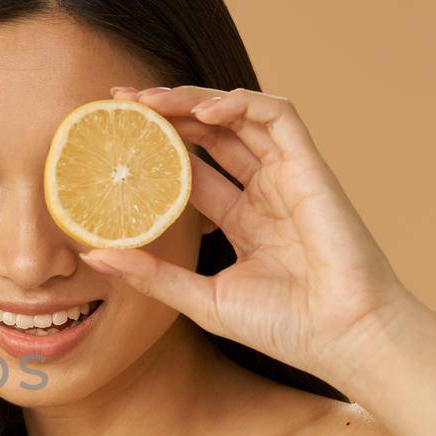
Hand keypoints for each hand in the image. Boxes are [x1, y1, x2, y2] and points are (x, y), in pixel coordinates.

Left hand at [86, 85, 434, 393]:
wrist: (342, 337)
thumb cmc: (282, 326)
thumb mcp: (199, 299)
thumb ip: (150, 274)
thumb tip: (93, 255)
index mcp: (242, 219)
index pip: (191, 169)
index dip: (155, 148)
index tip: (114, 135)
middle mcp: (263, 192)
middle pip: (209, 135)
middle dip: (166, 112)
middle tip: (121, 100)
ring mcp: (287, 177)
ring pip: (238, 117)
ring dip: (194, 100)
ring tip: (150, 99)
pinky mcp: (310, 167)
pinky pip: (278, 116)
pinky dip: (241, 104)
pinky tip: (203, 112)